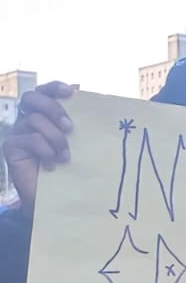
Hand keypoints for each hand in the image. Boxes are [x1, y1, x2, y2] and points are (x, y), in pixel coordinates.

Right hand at [4, 81, 77, 210]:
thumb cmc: (67, 166)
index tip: (70, 92)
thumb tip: (78, 86)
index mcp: (43, 114)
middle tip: (69, 128)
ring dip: (56, 138)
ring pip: (35, 120)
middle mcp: (26, 119)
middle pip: (32, 98)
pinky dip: (46, 150)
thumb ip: (75, 117)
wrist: (53, 196)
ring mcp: (17, 132)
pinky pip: (31, 139)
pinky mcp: (10, 146)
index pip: (43, 91)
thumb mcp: (75, 140)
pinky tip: (53, 164)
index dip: (54, 87)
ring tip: (65, 156)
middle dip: (53, 109)